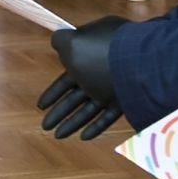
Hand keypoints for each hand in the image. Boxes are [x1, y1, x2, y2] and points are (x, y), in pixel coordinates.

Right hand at [37, 16, 127, 139]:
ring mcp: (114, 87)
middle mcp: (100, 70)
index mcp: (87, 55)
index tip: (40, 105)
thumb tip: (56, 41)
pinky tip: (82, 137)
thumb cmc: (100, 53)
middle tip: (45, 126)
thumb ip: (61, 42)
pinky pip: (109, 116)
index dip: (53, 91)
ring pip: (89, 108)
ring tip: (57, 136)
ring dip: (72, 122)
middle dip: (59, 110)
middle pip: (75, 94)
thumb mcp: (72, 42)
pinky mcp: (125, 100)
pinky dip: (96, 126)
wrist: (137, 64)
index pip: (67, 75)